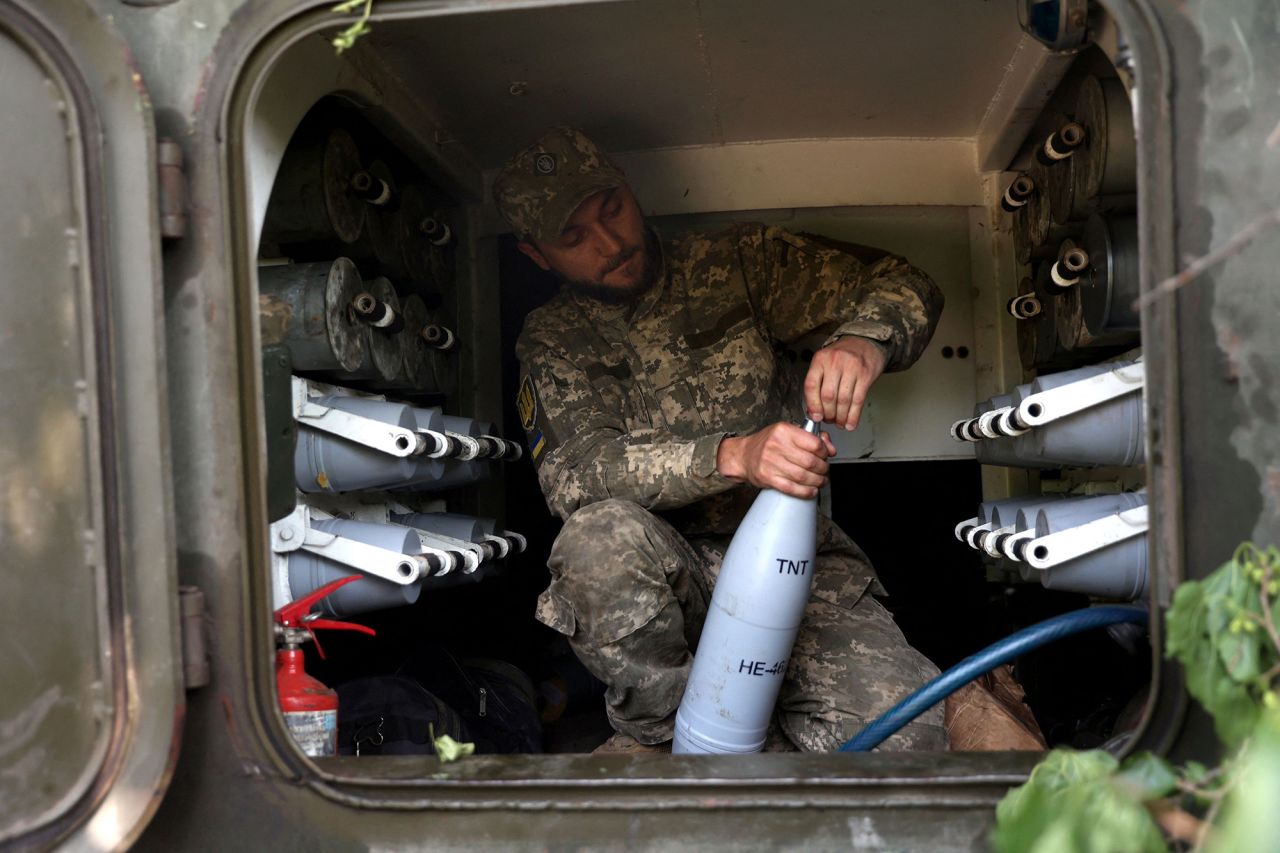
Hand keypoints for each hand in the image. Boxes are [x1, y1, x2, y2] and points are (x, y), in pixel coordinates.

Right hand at [716, 422, 836, 498]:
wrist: (743, 455)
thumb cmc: (767, 443)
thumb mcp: (788, 432)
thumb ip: (812, 437)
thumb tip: (830, 449)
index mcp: (783, 431)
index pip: (814, 443)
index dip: (825, 452)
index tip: (826, 456)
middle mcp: (776, 446)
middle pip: (810, 462)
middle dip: (823, 469)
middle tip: (824, 470)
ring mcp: (771, 463)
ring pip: (803, 476)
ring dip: (817, 481)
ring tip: (820, 481)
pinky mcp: (767, 478)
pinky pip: (792, 488)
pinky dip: (806, 492)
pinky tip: (811, 490)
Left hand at [803, 336, 887, 429]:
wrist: (865, 341)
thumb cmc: (843, 354)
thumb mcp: (825, 362)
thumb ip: (818, 382)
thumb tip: (813, 409)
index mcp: (820, 359)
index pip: (811, 385)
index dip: (812, 405)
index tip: (815, 416)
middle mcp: (835, 362)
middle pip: (828, 395)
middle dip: (828, 413)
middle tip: (829, 420)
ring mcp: (851, 368)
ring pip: (843, 400)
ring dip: (840, 416)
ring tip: (839, 422)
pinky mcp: (865, 375)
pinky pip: (858, 400)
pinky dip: (853, 415)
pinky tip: (850, 423)